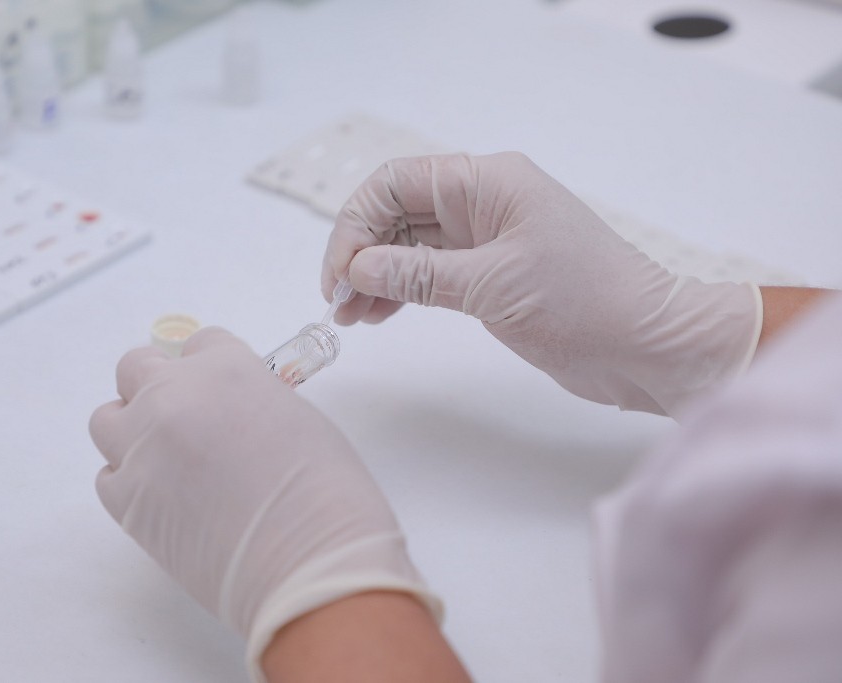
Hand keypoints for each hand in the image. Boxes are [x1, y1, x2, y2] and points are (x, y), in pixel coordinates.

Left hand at [89, 328, 439, 679]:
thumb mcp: (297, 417)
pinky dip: (130, 481)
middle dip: (156, 386)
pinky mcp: (125, 501)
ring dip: (131, 431)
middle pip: (136, 367)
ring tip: (166, 460)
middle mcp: (173, 395)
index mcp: (225, 367)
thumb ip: (251, 401)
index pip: (199, 344)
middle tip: (183, 419)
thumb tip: (230, 415)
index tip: (219, 393)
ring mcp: (142, 447)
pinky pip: (109, 476)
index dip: (210, 369)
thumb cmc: (324, 490)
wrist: (307, 558)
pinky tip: (164, 499)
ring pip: (107, 419)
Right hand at [323, 152, 760, 416]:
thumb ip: (418, 275)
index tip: (338, 276)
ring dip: (374, 277)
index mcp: (487, 182)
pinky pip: (431, 274)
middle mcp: (483, 202)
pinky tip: (378, 314)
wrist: (648, 346)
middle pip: (397, 213)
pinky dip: (401, 292)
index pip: (396, 183)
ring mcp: (487, 240)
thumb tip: (357, 268)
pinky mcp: (492, 276)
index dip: (356, 224)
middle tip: (337, 304)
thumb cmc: (583, 303)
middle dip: (360, 255)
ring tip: (350, 318)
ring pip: (409, 247)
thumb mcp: (492, 286)